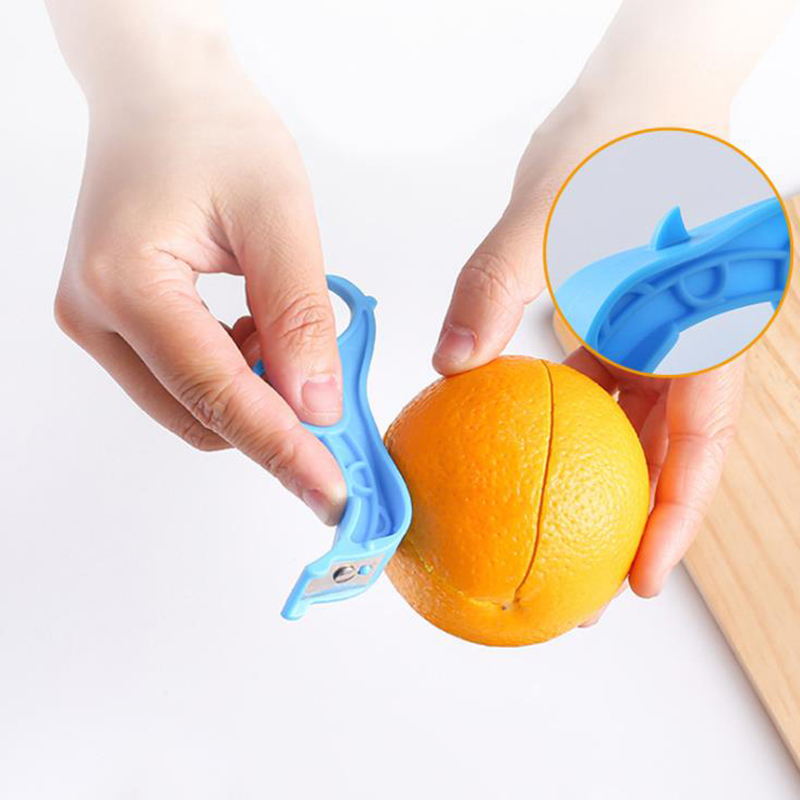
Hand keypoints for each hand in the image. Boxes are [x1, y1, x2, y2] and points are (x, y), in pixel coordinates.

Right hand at [54, 64, 345, 524]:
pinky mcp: (113, 322)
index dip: (282, 450)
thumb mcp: (278, 217)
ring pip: (191, 405)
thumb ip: (299, 317)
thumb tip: (316, 406)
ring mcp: (96, 322)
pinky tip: (258, 331)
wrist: (162, 92)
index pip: (217, 395)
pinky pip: (182, 380)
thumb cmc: (212, 129)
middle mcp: (95, 314)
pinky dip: (234, 374)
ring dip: (254, 395)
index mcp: (126, 282)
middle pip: (199, 414)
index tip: (331, 493)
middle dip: (274, 426)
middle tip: (338, 420)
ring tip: (288, 336)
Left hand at [430, 6, 771, 618]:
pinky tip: (520, 443)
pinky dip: (562, 419)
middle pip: (663, 455)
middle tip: (583, 585)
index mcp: (697, 328)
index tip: (639, 580)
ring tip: (551, 535)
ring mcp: (652, 335)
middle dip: (628, 523)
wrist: (634, 95)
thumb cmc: (617, 145)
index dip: (676, 520)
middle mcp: (682, 342)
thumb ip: (496, 289)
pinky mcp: (619, 322)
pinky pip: (594, 385)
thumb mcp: (551, 216)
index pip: (698, 445)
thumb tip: (450, 365)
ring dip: (595, 479)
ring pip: (628, 427)